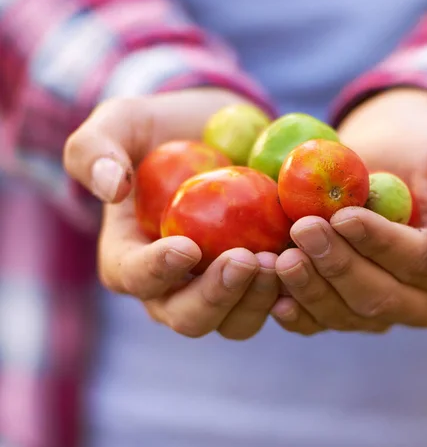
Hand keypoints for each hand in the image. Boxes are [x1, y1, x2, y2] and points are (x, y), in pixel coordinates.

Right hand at [64, 88, 278, 339]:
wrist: (214, 132)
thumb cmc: (160, 131)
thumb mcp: (122, 124)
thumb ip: (97, 149)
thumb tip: (110, 188)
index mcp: (131, 259)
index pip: (136, 277)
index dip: (158, 271)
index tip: (187, 247)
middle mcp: (174, 286)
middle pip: (189, 317)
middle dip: (217, 296)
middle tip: (247, 259)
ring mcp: (220, 288)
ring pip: (236, 322)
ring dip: (259, 300)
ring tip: (282, 261)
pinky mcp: (257, 280)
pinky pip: (275, 302)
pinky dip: (292, 292)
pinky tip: (309, 264)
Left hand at [272, 88, 426, 333]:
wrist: (392, 151)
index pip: (418, 264)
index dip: (378, 243)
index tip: (342, 216)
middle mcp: (426, 301)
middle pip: (379, 297)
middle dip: (339, 265)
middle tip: (303, 229)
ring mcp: (383, 309)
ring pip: (346, 314)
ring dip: (310, 288)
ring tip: (280, 257)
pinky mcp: (346, 306)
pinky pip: (320, 320)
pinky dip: (296, 309)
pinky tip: (274, 292)